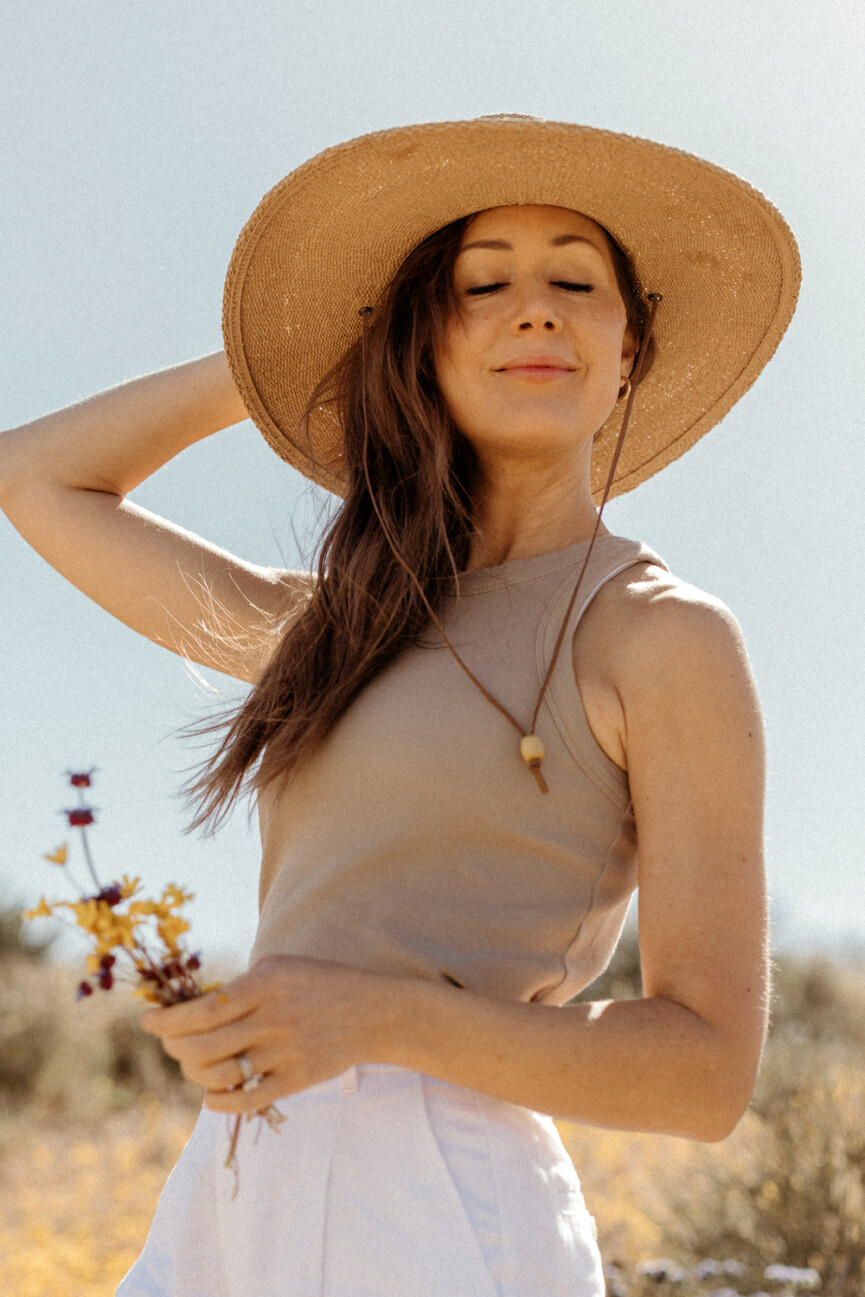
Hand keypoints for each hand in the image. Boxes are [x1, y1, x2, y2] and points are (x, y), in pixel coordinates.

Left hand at [139, 954, 392, 1113]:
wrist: (374, 1012)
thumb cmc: (320, 984)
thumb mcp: (280, 968)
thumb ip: (240, 987)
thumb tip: (190, 1008)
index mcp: (265, 984)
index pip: (200, 1010)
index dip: (165, 1021)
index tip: (147, 1021)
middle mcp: (272, 1019)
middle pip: (201, 1045)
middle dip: (173, 1046)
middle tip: (169, 1041)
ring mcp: (284, 1053)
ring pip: (217, 1074)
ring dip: (192, 1071)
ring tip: (191, 1062)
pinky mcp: (295, 1080)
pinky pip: (243, 1100)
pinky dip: (217, 1100)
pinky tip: (212, 1091)